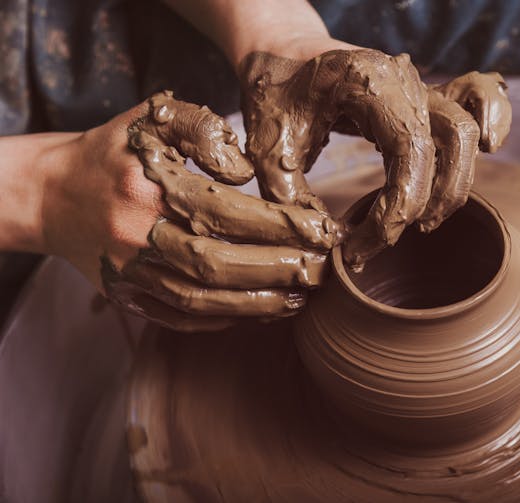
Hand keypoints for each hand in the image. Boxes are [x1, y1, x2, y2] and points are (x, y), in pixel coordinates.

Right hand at [42, 91, 341, 330]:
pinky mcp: (127, 296)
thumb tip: (245, 173)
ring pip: (200, 300)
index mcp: (148, 188)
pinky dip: (221, 320)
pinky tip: (256, 312)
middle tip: (320, 271)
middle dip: (276, 271)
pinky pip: (178, 318)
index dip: (278, 225)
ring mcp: (130, 273)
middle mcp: (137, 236)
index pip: (227, 213)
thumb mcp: (154, 119)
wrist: (52, 193)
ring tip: (300, 299)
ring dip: (255, 304)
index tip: (319, 230)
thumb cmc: (115, 152)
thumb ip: (203, 131)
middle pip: (218, 264)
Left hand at [239, 48, 510, 269]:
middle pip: (452, 142)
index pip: (410, 154)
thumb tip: (325, 240)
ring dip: (457, 181)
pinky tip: (492, 146)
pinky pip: (475, 97)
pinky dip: (493, 116)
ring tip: (426, 222)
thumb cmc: (275, 91)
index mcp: (370, 84)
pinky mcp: (423, 95)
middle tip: (387, 240)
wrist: (281, 51)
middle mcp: (405, 80)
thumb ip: (289, 194)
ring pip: (467, 128)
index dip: (394, 211)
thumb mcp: (268, 143)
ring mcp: (419, 85)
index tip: (357, 245)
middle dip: (429, 203)